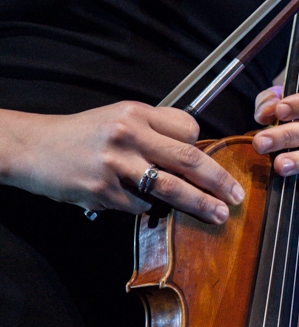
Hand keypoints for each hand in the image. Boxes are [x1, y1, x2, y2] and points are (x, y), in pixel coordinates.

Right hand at [0, 103, 243, 223]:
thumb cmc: (83, 134)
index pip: (187, 130)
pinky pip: (139, 206)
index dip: (203, 147)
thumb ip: (155, 129)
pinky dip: (147, 209)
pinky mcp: (101, 192)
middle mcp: (128, 135)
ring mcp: (114, 165)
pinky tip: (143, 205)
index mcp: (136, 113)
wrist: (33, 148)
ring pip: (170, 188)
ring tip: (219, 214)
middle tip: (237, 195)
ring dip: (200, 204)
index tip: (212, 163)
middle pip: (188, 158)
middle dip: (218, 180)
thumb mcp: (119, 117)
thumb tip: (194, 150)